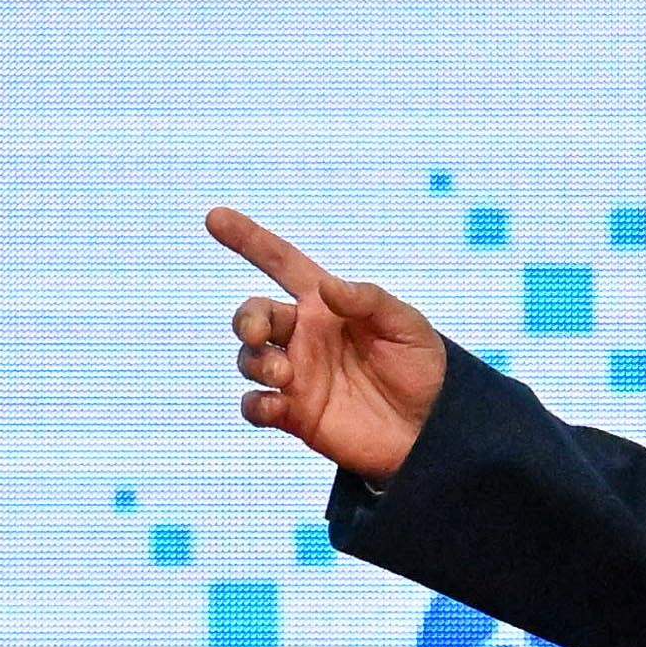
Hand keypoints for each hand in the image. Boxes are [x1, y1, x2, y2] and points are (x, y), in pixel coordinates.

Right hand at [206, 209, 449, 484]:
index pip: (280, 263)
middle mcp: (303, 335)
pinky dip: (256, 403)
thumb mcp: (406, 325)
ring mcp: (295, 375)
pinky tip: (276, 405)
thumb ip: (368, 300)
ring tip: (284, 375)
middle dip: (245, 319)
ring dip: (255, 362)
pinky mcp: (293, 414)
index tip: (215, 218)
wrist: (430, 428)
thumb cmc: (421, 367)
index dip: (248, 239)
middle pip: (252, 314)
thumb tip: (327, 288)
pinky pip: (254, 405)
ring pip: (248, 358)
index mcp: (325, 304)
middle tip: (258, 334)